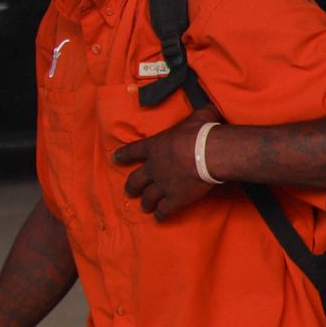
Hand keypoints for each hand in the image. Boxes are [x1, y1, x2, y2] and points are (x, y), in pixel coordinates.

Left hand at [112, 106, 222, 220]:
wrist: (210, 154)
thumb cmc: (203, 133)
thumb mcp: (201, 116)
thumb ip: (200, 114)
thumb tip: (210, 108)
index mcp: (155, 147)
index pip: (132, 151)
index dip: (123, 155)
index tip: (115, 158)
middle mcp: (154, 168)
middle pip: (136, 180)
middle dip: (131, 186)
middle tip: (129, 191)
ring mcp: (163, 185)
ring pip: (148, 198)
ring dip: (146, 203)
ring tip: (145, 207)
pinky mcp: (175, 199)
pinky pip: (165, 210)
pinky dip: (161, 214)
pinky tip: (160, 218)